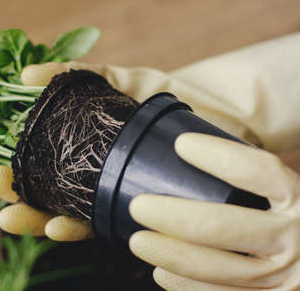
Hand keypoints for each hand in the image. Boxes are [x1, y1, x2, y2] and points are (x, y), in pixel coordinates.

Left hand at [129, 132, 299, 289]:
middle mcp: (296, 237)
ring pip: (218, 269)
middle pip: (225, 226)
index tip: (182, 145)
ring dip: (172, 255)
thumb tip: (186, 148)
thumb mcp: (287, 194)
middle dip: (174, 217)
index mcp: (299, 198)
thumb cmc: (292, 218)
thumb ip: (253, 180)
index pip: (260, 172)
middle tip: (140, 207)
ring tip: (139, 242)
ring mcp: (286, 277)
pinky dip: (187, 286)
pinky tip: (162, 272)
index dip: (220, 156)